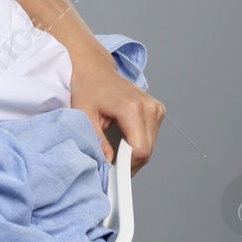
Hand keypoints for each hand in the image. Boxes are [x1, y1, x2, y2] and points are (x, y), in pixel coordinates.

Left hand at [69, 53, 164, 172]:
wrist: (95, 71)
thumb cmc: (87, 89)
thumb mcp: (83, 115)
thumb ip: (97, 140)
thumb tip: (107, 161)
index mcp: (132, 107)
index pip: (140, 150)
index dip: (127, 165)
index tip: (113, 171)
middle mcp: (149, 107)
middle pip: (147, 151)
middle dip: (129, 162)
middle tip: (111, 164)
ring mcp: (156, 108)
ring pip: (151, 146)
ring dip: (134, 154)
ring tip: (116, 149)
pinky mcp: (157, 110)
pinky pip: (152, 137)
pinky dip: (139, 144)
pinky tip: (125, 139)